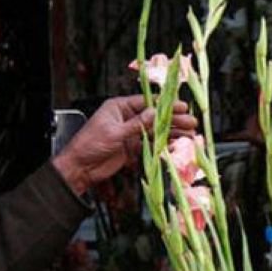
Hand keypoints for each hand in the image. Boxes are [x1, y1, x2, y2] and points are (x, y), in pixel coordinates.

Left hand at [52, 95, 197, 194]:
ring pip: (155, 131)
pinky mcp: (132, 148)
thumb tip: (154, 113)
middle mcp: (127, 118)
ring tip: (189, 135)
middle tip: (191, 122)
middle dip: (173, 119)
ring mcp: (130, 133)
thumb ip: (137, 124)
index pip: (147, 102)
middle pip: (154, 116)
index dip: (165, 105)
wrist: (80, 168)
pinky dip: (162, 145)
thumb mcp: (114, 132)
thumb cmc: (89, 145)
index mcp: (119, 107)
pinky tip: (174, 145)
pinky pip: (150, 145)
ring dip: (171, 133)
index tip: (181, 106)